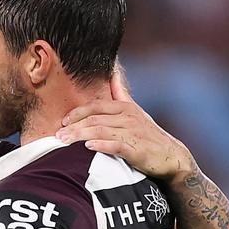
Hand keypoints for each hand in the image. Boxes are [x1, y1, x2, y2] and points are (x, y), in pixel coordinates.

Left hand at [57, 65, 195, 183]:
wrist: (171, 156)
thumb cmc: (147, 134)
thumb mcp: (134, 110)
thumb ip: (121, 93)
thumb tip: (113, 71)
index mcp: (124, 108)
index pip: (95, 106)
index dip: (77, 113)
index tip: (63, 121)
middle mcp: (128, 117)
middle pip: (94, 119)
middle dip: (73, 126)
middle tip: (57, 135)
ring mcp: (132, 132)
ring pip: (100, 131)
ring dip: (80, 136)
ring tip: (64, 141)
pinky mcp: (136, 149)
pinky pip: (115, 145)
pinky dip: (101, 145)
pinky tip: (88, 146)